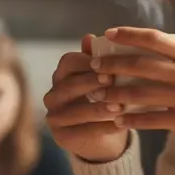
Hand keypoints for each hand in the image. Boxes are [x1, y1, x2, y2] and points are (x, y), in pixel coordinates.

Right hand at [44, 34, 129, 162]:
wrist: (104, 137)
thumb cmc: (105, 99)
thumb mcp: (104, 78)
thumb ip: (98, 59)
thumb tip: (90, 37)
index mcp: (61, 76)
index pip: (68, 62)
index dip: (86, 62)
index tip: (108, 64)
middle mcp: (53, 95)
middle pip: (69, 85)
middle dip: (91, 82)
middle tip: (112, 81)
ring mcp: (54, 117)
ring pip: (76, 111)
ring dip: (99, 108)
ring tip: (120, 107)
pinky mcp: (62, 137)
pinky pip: (83, 131)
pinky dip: (104, 128)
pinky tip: (121, 124)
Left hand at [89, 27, 174, 148]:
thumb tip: (153, 48)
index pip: (155, 39)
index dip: (128, 35)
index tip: (109, 35)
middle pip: (141, 65)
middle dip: (112, 65)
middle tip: (94, 66)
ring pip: (140, 93)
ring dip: (114, 94)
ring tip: (98, 95)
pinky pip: (150, 119)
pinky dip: (131, 119)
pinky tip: (117, 119)